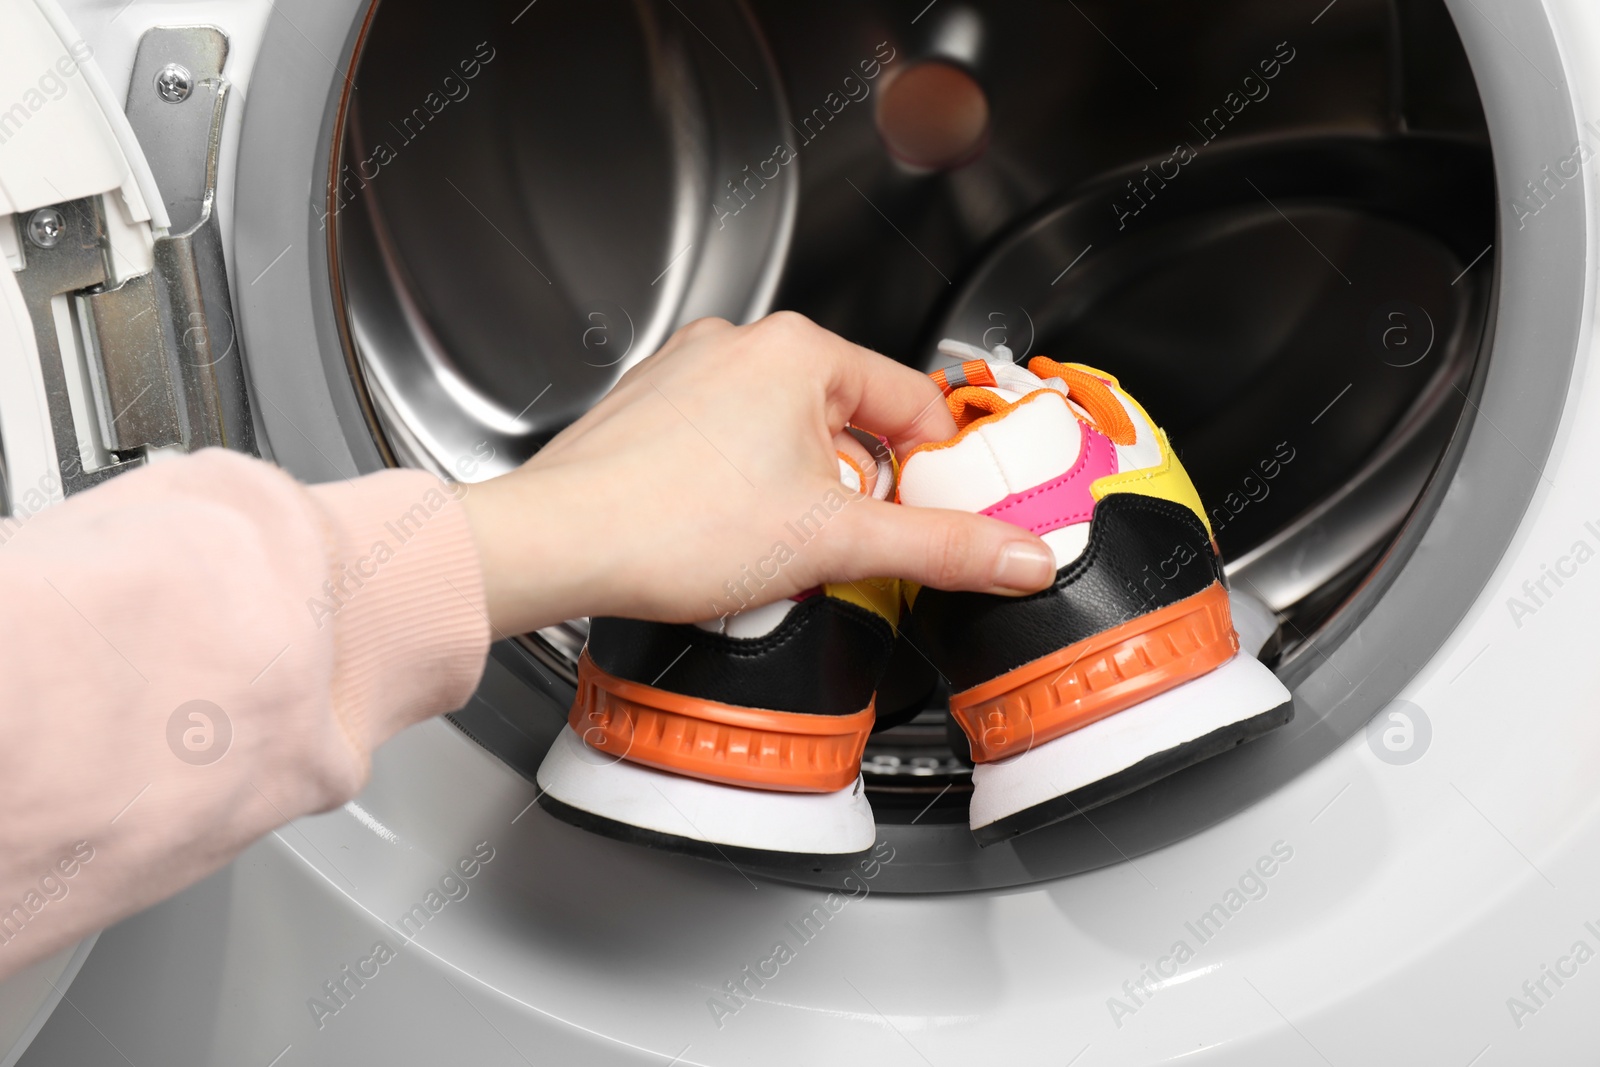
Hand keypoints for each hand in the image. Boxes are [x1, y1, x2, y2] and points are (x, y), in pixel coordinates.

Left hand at [460, 312, 1055, 634]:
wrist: (555, 545)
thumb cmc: (671, 528)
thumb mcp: (835, 543)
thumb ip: (941, 548)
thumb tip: (1019, 557)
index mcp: (801, 350)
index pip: (914, 402)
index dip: (936, 468)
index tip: (935, 514)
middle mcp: (741, 343)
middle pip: (848, 416)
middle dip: (855, 483)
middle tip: (838, 542)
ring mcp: (688, 369)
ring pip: (785, 429)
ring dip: (797, 484)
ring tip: (769, 542)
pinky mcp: (650, 405)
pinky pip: (728, 437)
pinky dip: (741, 481)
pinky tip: (722, 529)